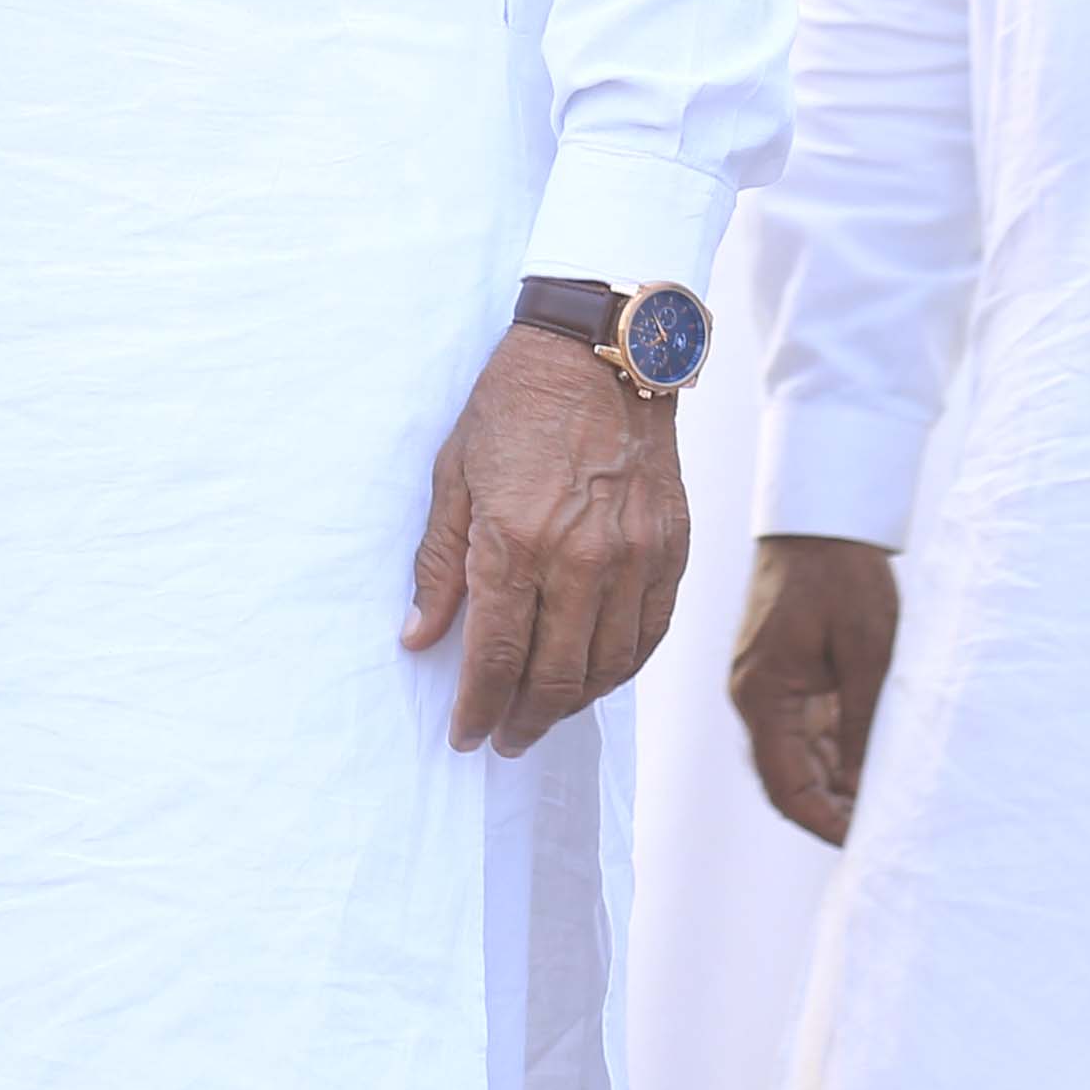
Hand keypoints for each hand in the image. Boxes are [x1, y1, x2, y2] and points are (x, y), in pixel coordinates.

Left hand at [405, 322, 686, 756]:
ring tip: (544, 714)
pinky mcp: (670, 549)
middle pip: (553, 677)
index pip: (494, 658)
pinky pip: (650, 635)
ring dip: (572, 705)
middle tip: (503, 738)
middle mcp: (579, 560)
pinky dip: (622, 668)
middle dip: (522, 720)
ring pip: (606, 667)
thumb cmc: (515, 405)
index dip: (476, 709)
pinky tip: (597, 676)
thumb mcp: (454, 474)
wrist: (599, 351)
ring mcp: (633, 558)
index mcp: (515, 542)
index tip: (465, 735)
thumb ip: (440, 563)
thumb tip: (419, 636)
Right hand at [728, 533, 899, 839]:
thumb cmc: (841, 575)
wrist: (819, 520)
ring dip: (836, 787)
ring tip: (886, 807)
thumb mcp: (867, 650)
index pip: (784, 785)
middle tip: (886, 831)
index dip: (823, 822)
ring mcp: (768, 688)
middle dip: (832, 812)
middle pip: (787, 779)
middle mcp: (756, 697)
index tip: (865, 842)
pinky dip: (837, 757)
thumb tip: (867, 788)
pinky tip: (874, 769)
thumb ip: (864, 722)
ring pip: (798, 761)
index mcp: (762, 693)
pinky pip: (807, 734)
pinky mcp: (785, 678)